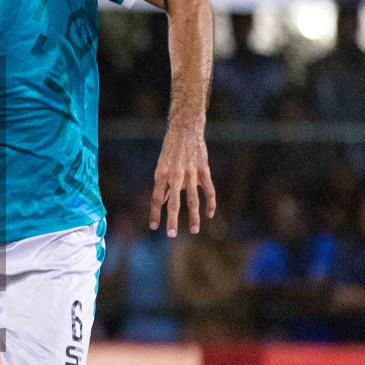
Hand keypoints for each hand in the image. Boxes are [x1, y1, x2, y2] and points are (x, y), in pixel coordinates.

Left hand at [151, 121, 215, 237]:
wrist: (185, 129)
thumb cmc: (170, 150)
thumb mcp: (161, 165)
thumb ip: (163, 185)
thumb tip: (163, 202)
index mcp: (161, 174)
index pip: (157, 199)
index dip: (155, 213)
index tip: (154, 227)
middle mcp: (175, 175)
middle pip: (174, 203)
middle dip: (172, 220)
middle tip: (171, 235)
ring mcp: (190, 173)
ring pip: (193, 200)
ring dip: (194, 217)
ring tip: (195, 230)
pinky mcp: (203, 170)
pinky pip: (209, 190)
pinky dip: (210, 203)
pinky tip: (209, 214)